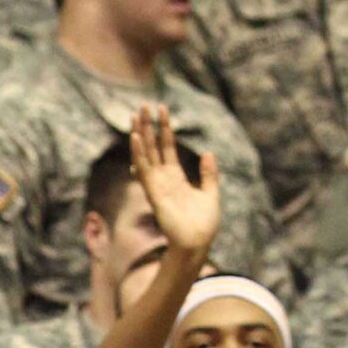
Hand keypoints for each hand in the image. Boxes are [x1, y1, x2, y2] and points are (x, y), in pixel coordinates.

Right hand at [131, 105, 220, 258]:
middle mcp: (163, 178)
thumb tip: (209, 152)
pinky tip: (136, 137)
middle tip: (143, 105)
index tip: (161, 109)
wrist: (197, 242)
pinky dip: (139, 153)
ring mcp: (157, 184)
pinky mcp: (154, 191)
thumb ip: (208, 174)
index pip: (167, 147)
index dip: (164, 128)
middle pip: (153, 146)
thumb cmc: (203, 224)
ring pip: (145, 154)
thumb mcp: (210, 193)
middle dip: (148, 126)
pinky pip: (144, 168)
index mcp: (176, 177)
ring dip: (140, 134)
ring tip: (136, 114)